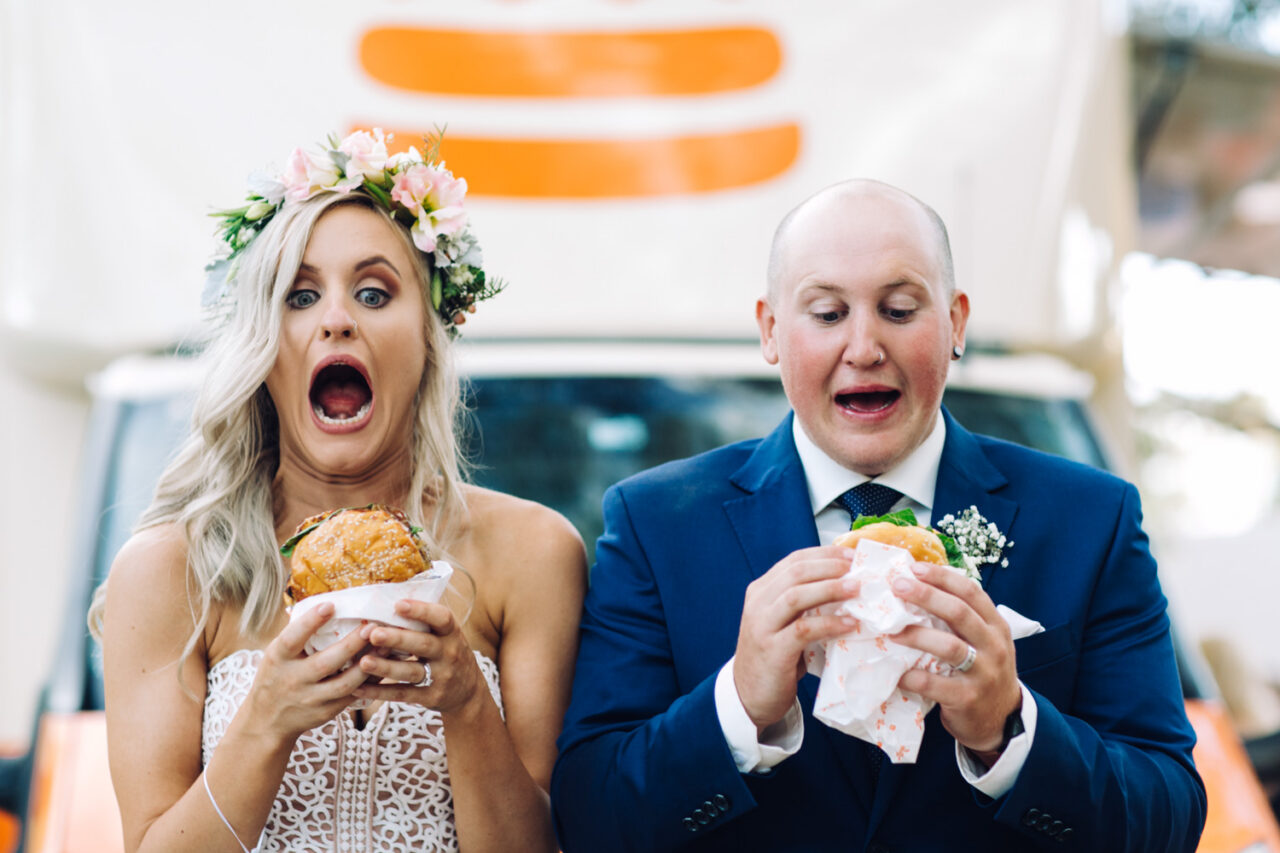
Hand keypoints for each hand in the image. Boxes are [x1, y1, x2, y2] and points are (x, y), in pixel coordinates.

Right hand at [245, 602, 370, 742]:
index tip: (330, 605)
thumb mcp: (277, 654)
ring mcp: (310, 699)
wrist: (268, 720)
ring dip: (368, 665)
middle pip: (325, 663)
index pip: (292, 638)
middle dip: (351, 645)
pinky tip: (383, 665)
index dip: (310, 622)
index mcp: (278, 658)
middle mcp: (293, 680)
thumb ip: (298, 634)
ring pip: (344, 684)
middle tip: (372, 626)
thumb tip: (328, 603)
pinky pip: (352, 696)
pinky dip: (370, 681)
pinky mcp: (326, 712)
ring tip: (386, 645)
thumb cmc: (277, 675)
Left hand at [353, 600, 486, 714]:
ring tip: (363, 661)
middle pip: (423, 644)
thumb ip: (425, 621)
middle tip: (374, 633)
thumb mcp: (446, 635)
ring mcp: (440, 676)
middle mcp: (449, 653)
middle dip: (398, 639)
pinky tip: (359, 688)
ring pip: (411, 671)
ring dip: (386, 667)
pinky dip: (380, 691)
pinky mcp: (430, 697)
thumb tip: (389, 598)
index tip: (398, 604)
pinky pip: (403, 694)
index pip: (441, 618)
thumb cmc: (447, 653)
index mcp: (451, 632)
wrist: (468, 691)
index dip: (421, 610)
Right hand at [734, 546, 860, 731]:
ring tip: (857, 589)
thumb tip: (847, 587)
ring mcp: (762, 626)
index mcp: (761, 591)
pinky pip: (804, 629)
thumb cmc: (775, 657)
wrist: (749, 695)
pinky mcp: (772, 649)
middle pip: (795, 573)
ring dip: (830, 589)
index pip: (794, 561)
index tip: (852, 555)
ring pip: (796, 596)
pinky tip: (849, 624)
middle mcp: (758, 603)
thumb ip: (804, 605)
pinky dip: (829, 623)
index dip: (824, 554)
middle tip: (858, 568)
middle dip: (830, 567)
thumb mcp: (784, 623)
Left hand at [889, 562, 1020, 754]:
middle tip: (897, 586)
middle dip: (926, 596)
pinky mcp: (968, 698)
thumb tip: (918, 586)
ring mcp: (983, 673)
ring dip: (916, 636)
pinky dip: (913, 677)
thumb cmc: (982, 670)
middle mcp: (994, 645)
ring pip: (949, 646)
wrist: (1001, 719)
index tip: (914, 568)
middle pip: (959, 613)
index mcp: (995, 625)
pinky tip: (897, 673)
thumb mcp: (982, 641)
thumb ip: (960, 619)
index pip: (971, 592)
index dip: (942, 577)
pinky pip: (935, 684)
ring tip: (892, 632)